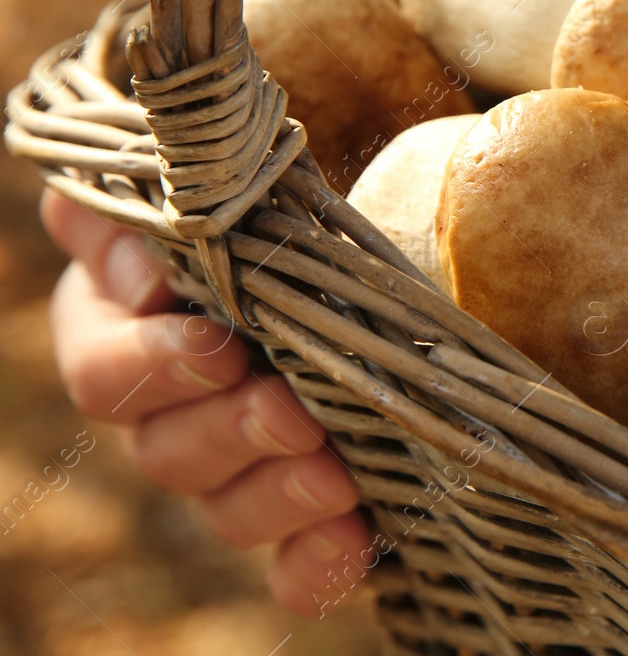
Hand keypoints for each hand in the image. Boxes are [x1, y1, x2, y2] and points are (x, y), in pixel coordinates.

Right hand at [41, 189, 370, 615]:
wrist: (394, 261)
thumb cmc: (292, 212)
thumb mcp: (233, 186)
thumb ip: (164, 205)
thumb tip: (144, 266)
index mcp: (134, 331)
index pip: (104, 368)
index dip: (149, 361)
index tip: (215, 340)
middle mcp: (176, 414)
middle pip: (167, 449)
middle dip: (229, 431)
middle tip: (289, 410)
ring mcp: (239, 473)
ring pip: (228, 510)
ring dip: (277, 496)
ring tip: (334, 474)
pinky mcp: (308, 518)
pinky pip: (292, 569)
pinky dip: (317, 563)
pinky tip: (353, 540)